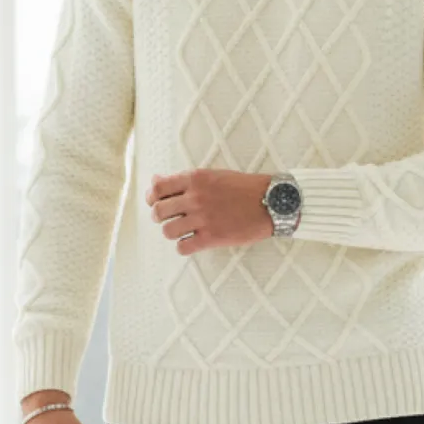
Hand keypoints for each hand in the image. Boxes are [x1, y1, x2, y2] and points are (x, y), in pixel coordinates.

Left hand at [146, 169, 273, 254]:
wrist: (271, 202)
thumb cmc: (243, 187)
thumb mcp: (213, 175)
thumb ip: (185, 180)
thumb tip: (155, 181)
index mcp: (195, 179)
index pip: (157, 188)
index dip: (152, 197)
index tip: (156, 202)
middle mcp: (196, 197)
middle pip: (158, 212)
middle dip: (160, 217)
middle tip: (169, 218)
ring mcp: (203, 218)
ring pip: (167, 231)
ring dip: (172, 232)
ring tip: (183, 230)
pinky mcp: (212, 238)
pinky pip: (182, 247)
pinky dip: (184, 247)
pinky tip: (193, 241)